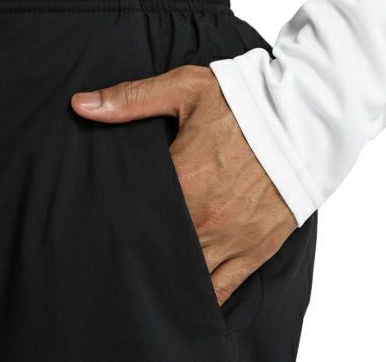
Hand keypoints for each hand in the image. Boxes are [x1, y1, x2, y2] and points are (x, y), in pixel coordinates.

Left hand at [71, 65, 297, 305]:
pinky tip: (183, 297)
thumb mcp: (185, 89)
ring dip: (165, 274)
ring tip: (146, 274)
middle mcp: (201, 218)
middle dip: (137, 250)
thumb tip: (81, 104)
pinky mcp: (252, 252)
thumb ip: (131, 99)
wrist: (304, 122)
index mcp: (181, 180)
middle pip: (155, 249)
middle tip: (119, 251)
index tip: (102, 224)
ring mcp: (228, 240)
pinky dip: (201, 296)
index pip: (132, 214)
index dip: (114, 221)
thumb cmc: (245, 105)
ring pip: (184, 274)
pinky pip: (221, 289)